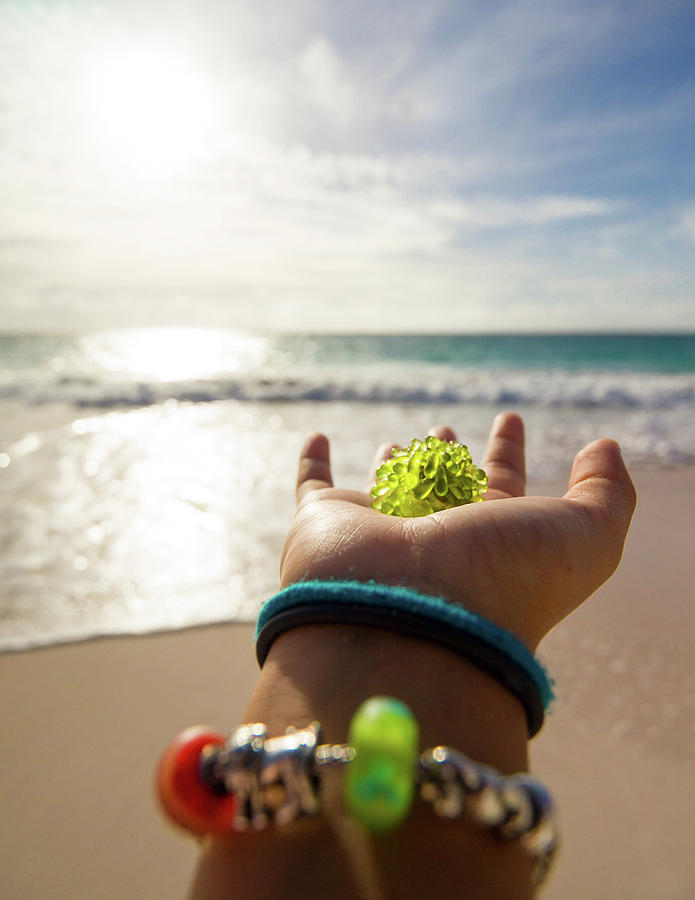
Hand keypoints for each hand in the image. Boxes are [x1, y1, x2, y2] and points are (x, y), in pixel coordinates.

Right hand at [280, 412, 635, 649]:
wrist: (407, 618)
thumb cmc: (502, 580)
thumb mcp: (584, 537)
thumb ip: (608, 493)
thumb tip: (605, 446)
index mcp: (488, 541)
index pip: (501, 488)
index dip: (507, 453)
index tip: (508, 419)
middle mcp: (432, 539)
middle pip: (442, 490)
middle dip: (449, 457)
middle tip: (448, 433)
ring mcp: (377, 532)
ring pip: (386, 489)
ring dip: (397, 464)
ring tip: (406, 441)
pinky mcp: (324, 524)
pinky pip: (313, 486)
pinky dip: (312, 462)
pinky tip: (317, 437)